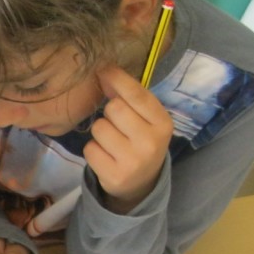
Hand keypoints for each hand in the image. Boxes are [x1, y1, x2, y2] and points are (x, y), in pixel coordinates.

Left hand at [84, 65, 173, 212]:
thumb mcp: (146, 120)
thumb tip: (106, 74)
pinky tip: (106, 157)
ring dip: (100, 133)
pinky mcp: (114, 176)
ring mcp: (133, 161)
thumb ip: (130, 98)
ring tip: (112, 143)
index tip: (104, 69)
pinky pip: (90, 149)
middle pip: (114, 108)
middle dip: (109, 113)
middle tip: (117, 126)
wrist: (141, 183)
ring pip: (99, 128)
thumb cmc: (141, 142)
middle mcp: (151, 142)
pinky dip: (93, 150)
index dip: (118, 79)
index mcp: (163, 123)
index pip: (137, 95)